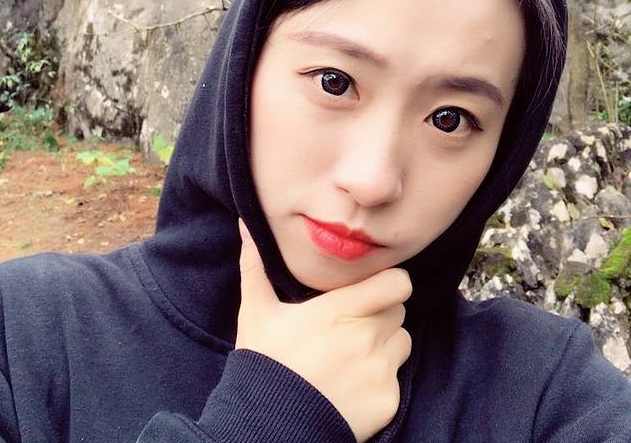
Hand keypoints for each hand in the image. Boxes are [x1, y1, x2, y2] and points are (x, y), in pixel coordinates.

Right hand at [235, 218, 412, 442]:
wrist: (267, 425)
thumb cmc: (264, 362)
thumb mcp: (257, 312)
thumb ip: (256, 266)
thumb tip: (244, 224)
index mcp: (341, 309)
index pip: (398, 283)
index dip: (389, 283)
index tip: (372, 289)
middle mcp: (366, 337)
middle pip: (398, 311)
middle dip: (381, 313)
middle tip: (353, 325)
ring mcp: (380, 371)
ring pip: (402, 343)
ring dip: (385, 345)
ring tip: (352, 356)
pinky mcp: (387, 401)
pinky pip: (397, 379)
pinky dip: (381, 380)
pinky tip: (352, 386)